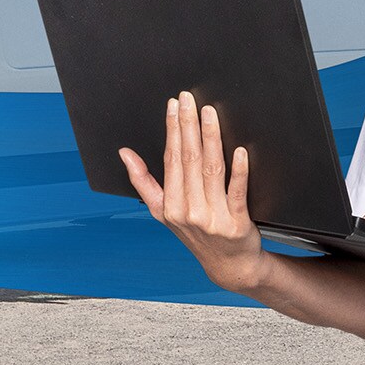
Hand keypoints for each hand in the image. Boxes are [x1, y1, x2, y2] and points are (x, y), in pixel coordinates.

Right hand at [118, 90, 264, 293]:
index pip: (171, 160)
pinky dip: (239, 171)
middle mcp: (188, 211)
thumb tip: (125, 153)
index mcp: (169, 205)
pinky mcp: (236, 223)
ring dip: (210, 138)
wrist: (229, 265)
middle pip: (189, 160)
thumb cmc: (196, 234)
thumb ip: (143, 182)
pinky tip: (240, 151)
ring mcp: (212, 217)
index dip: (172, 130)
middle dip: (188, 125)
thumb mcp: (163, 212)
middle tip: (189, 99)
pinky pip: (237, 192)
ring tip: (210, 113)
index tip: (173, 105)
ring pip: (211, 170)